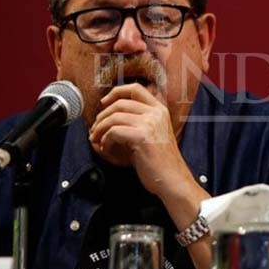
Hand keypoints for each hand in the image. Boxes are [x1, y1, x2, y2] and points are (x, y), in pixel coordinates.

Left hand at [89, 83, 195, 199]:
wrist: (172, 179)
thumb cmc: (160, 162)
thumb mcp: (153, 134)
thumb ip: (138, 121)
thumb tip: (111, 117)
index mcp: (160, 110)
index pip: (135, 89)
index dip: (116, 92)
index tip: (104, 102)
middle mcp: (156, 113)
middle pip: (120, 102)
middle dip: (102, 115)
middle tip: (95, 128)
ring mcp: (150, 123)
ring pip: (114, 116)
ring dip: (100, 129)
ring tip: (97, 139)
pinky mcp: (142, 136)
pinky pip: (114, 131)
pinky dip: (105, 140)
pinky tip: (106, 148)